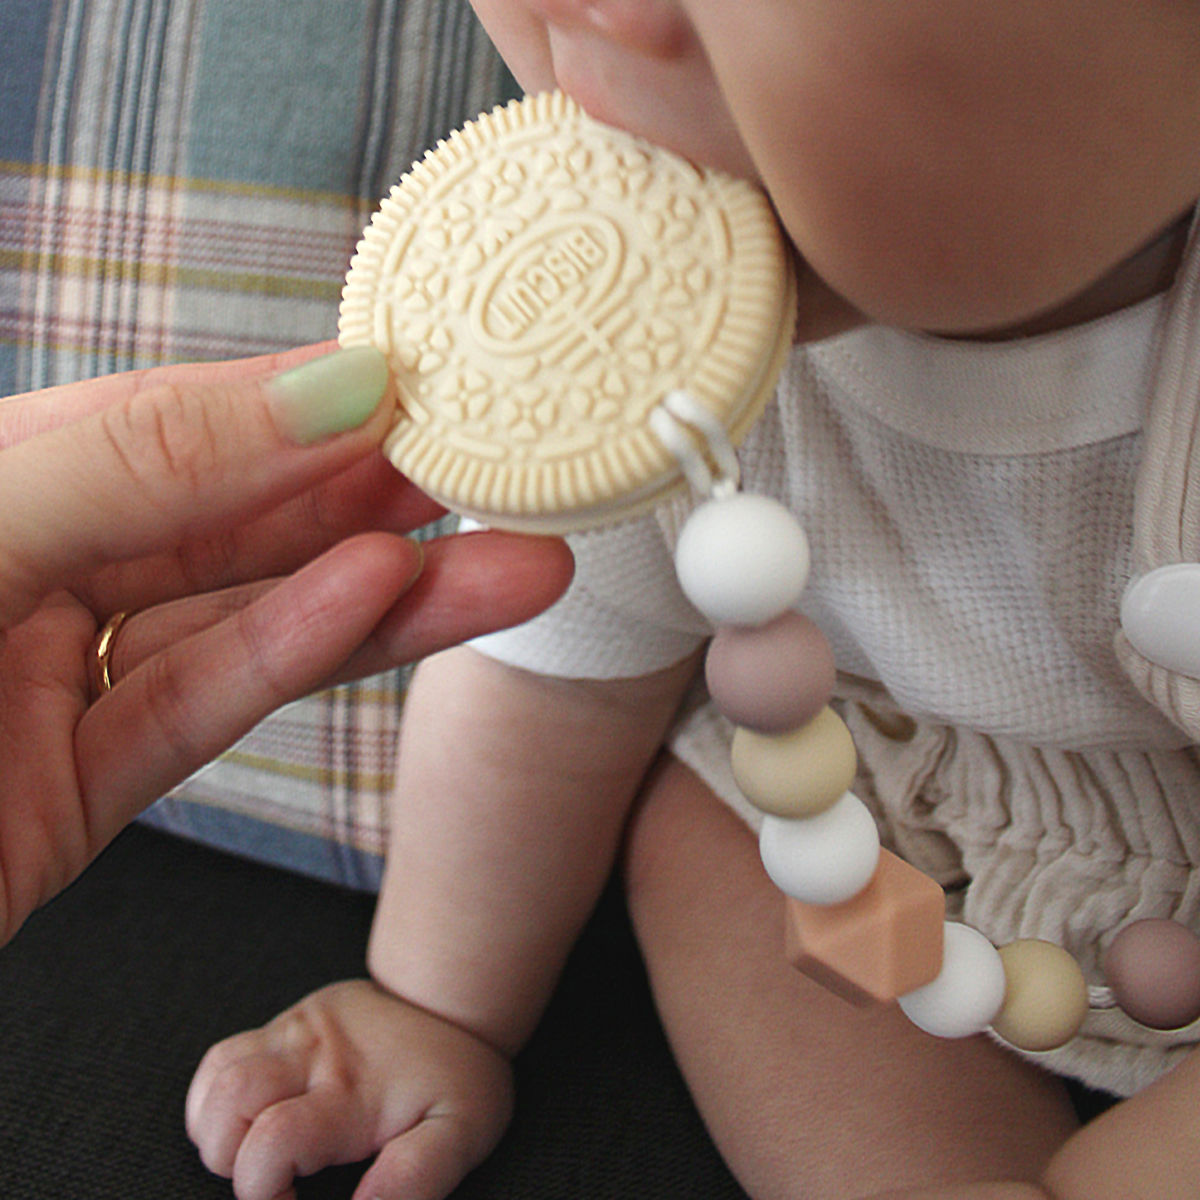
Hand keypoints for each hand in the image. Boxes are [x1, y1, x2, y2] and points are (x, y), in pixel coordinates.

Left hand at [0, 344, 572, 944]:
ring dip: (388, 593)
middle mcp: (22, 566)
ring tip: (514, 564)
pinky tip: (392, 606)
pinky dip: (303, 656)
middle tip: (505, 474)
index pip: (167, 419)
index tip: (423, 380)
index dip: (298, 397)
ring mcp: (49, 681)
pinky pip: (203, 706)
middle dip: (381, 496)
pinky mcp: (76, 790)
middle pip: (232, 521)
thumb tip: (325, 386)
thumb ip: (137, 456)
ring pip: (246, 621)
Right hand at [186, 979, 513, 1199]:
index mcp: (350, 1094)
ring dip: (216, 1129)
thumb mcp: (461, 1131)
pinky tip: (245, 1123)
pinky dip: (213, 1099)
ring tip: (256, 1152)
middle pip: (228, 1101)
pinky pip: (223, 1057)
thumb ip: (414, 1178)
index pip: (272, 1142)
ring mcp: (295, 1033)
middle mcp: (313, 1056)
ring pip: (218, 1074)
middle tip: (273, 1178)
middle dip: (229, 1159)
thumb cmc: (457, 1072)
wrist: (452, 997)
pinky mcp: (286, 1023)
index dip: (262, 1191)